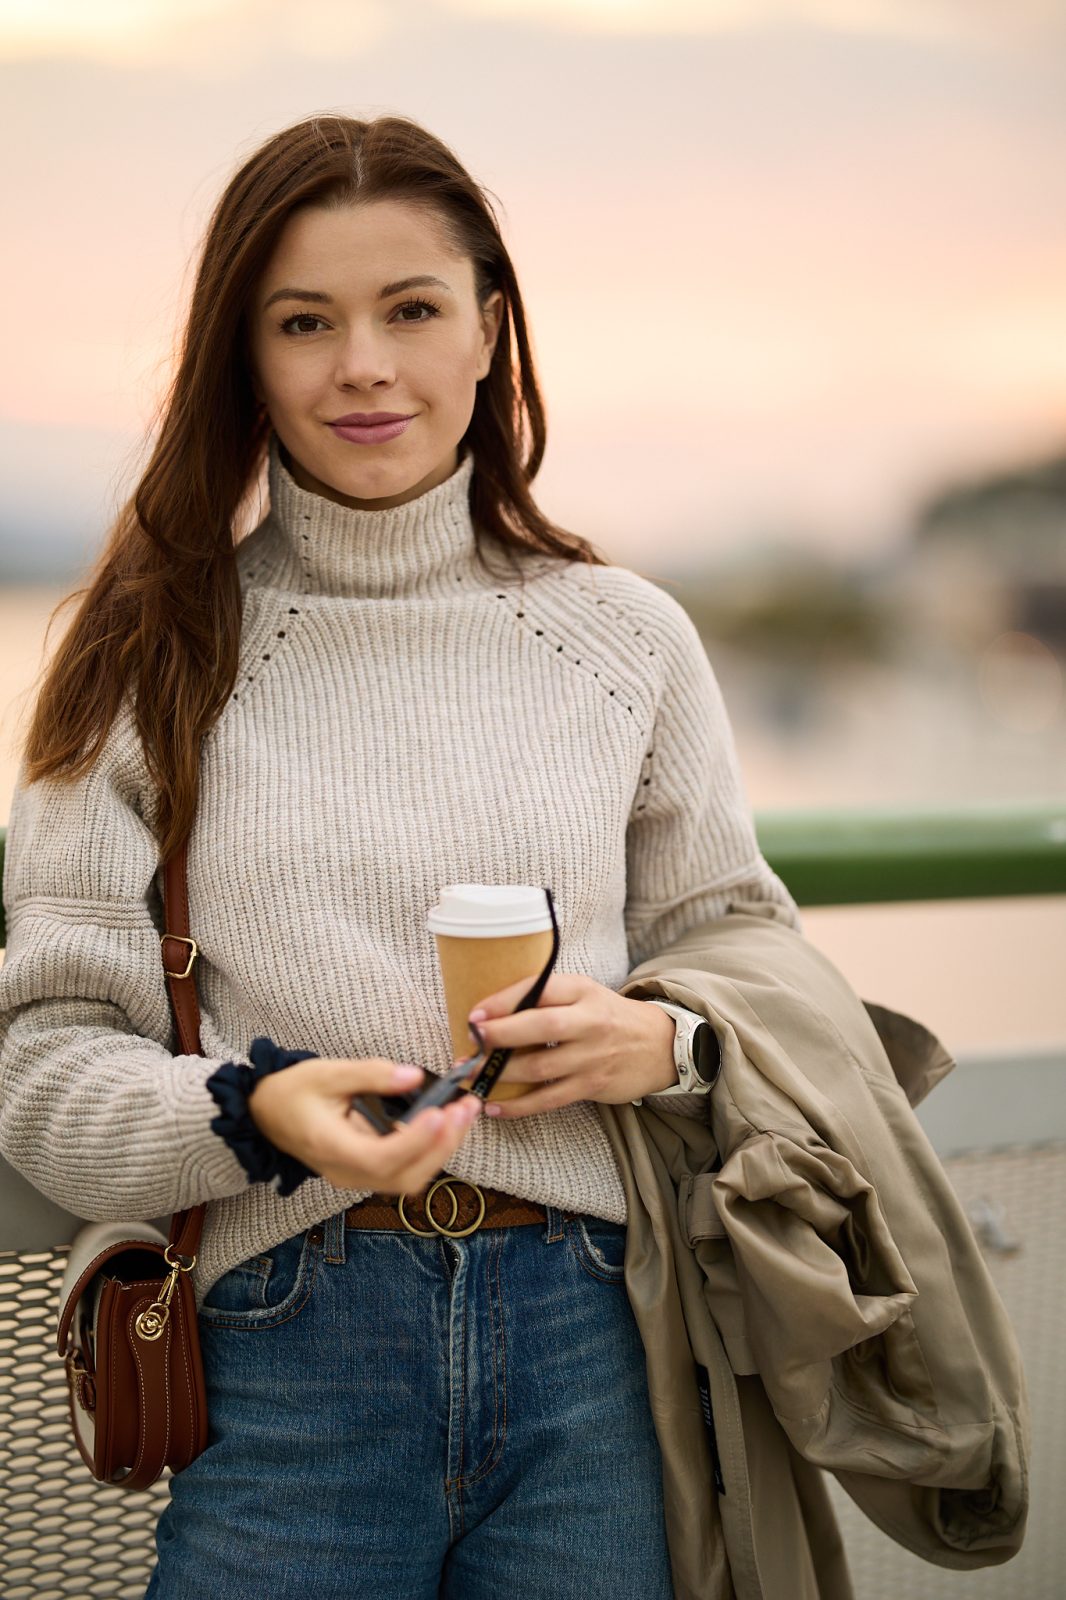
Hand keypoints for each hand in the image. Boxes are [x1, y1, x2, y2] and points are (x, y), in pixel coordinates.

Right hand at [248, 1057, 481, 1192]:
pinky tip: (447, 1123)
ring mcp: (357, 1177)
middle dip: (442, 1145)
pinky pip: (405, 1170)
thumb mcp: (326, 1072)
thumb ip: (371, 1074)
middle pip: (404, 1176)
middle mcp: (346, 1172)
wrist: (264, 1114)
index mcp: (332, 1148)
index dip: (415, 1139)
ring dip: (442, 1149)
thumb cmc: (292, 1092)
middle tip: (467, 1108)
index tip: (441, 1112)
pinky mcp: (366, 1171)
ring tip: (465, 1113)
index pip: (381, 1157)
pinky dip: (431, 1150)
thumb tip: (413, 1077)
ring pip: (409, 1179)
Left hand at [465, 973, 677, 1118]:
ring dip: (501, 1074)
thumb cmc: (607, 1016)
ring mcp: (591, 1056)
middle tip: (471, 1043)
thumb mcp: (583, 994)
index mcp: (582, 990)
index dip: (503, 1001)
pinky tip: (494, 1107)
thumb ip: (546, 998)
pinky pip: (549, 1099)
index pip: (540, 989)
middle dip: (500, 1035)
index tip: (475, 1015)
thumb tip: (490, 1012)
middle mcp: (589, 1021)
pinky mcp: (592, 1085)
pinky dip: (518, 1106)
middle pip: (540, 1027)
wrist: (659, 1044)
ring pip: (539, 1067)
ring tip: (473, 1076)